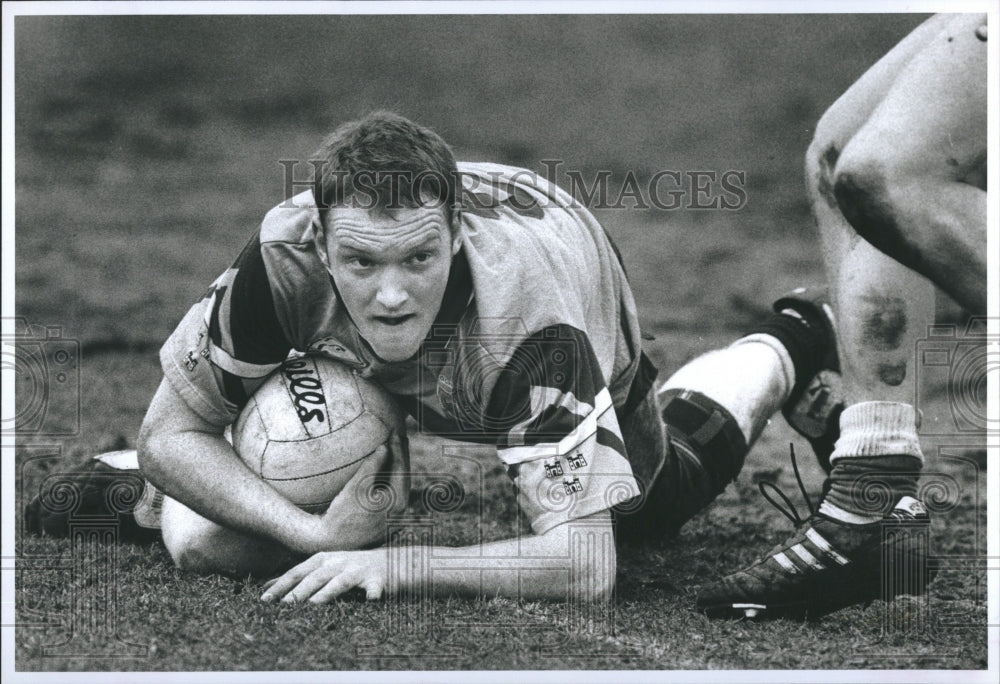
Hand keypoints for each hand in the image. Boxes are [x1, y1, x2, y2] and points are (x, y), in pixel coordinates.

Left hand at [260, 549, 386, 603]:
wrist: (391, 562)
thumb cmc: (352, 568)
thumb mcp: (324, 568)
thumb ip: (299, 577)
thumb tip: (268, 586)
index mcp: (323, 560)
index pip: (297, 572)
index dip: (281, 585)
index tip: (263, 601)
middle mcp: (339, 562)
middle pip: (316, 576)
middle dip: (299, 591)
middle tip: (283, 606)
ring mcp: (359, 569)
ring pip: (341, 581)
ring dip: (327, 593)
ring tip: (313, 605)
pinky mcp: (378, 578)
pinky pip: (375, 587)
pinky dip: (373, 593)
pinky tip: (371, 600)